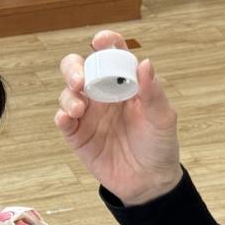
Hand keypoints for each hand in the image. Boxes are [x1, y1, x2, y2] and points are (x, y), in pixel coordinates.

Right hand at [55, 30, 182, 204]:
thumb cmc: (159, 145)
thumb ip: (153, 93)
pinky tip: (68, 118)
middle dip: (73, 69)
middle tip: (79, 81)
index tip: (100, 41)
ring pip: (68, 94)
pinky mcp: (77, 136)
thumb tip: (145, 63)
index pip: (112, 56)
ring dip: (69, 96)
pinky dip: (62, 116)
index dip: (105, 44)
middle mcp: (103, 95)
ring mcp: (88, 115)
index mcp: (125, 84)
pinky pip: (63, 121)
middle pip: (79, 70)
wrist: (148, 182)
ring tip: (79, 109)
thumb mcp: (162, 119)